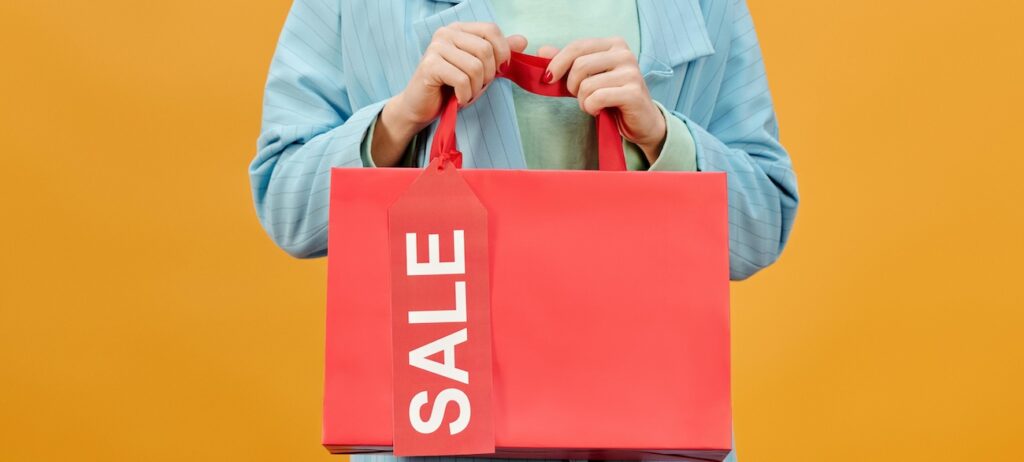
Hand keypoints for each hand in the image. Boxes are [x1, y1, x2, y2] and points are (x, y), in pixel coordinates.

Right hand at [372, 23, 526, 166]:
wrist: (421, 107)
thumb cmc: (451, 88)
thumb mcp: (480, 70)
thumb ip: (498, 54)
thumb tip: (522, 40)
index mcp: (459, 29)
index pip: (491, 29)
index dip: (502, 52)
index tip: (499, 71)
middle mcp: (446, 33)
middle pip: (485, 50)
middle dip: (488, 75)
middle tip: (478, 87)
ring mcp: (436, 47)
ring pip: (475, 66)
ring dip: (476, 88)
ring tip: (467, 94)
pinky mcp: (430, 65)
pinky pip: (462, 80)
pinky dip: (465, 95)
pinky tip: (458, 99)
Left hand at [540, 38, 666, 162]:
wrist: (641, 121)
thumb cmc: (612, 97)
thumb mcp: (587, 77)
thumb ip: (567, 63)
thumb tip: (542, 51)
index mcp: (613, 44)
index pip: (577, 47)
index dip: (557, 63)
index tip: (548, 79)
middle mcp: (624, 54)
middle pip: (580, 65)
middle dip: (572, 86)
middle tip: (580, 97)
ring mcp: (631, 72)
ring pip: (587, 85)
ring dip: (582, 101)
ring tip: (592, 105)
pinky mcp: (633, 93)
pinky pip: (597, 98)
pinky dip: (591, 108)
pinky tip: (599, 110)